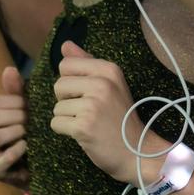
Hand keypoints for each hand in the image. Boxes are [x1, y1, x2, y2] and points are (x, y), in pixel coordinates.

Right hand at [0, 67, 29, 187]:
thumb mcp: (22, 108)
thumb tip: (9, 69)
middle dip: (16, 115)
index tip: (30, 104)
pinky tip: (27, 145)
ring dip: (17, 131)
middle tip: (32, 118)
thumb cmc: (26, 130)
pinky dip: (17, 149)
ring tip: (29, 131)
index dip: (14, 101)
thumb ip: (16, 90)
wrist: (36, 161)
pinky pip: (3, 158)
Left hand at [50, 41, 157, 183]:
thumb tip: (65, 45)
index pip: (66, 65)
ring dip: (68, 118)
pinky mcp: (83, 126)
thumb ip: (86, 62)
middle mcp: (102, 83)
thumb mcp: (110, 84)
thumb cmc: (121, 116)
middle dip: (67, 100)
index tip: (89, 93)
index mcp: (109, 69)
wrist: (137, 149)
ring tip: (90, 122)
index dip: (72, 81)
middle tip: (89, 110)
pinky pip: (56, 123)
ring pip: (57, 107)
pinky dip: (66, 131)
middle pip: (59, 85)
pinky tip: (85, 133)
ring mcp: (93, 105)